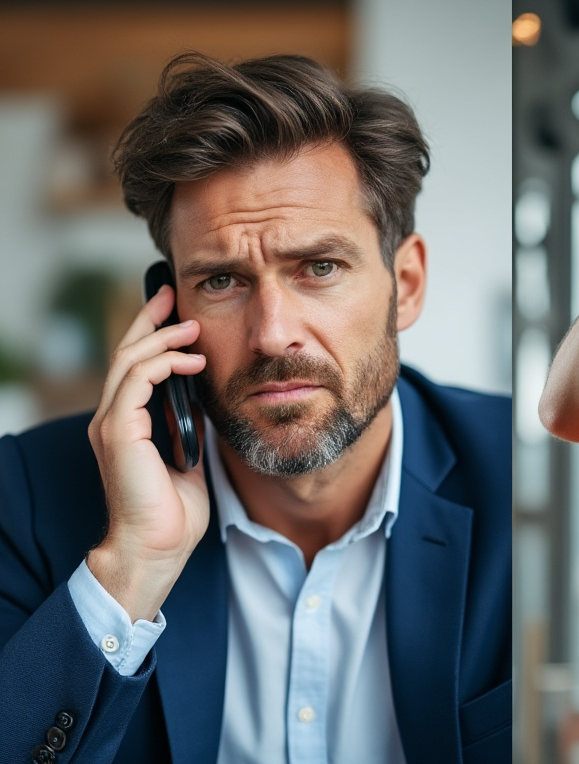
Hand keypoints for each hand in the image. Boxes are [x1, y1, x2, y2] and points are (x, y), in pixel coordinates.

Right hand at [86, 284, 209, 621]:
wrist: (158, 548)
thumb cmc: (175, 512)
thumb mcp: (189, 455)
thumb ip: (187, 426)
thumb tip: (203, 397)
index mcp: (128, 424)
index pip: (135, 367)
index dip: (152, 336)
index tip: (176, 314)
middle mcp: (114, 419)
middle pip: (126, 353)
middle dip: (149, 320)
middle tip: (171, 294)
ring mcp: (113, 424)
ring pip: (129, 361)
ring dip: (161, 337)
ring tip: (191, 325)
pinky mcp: (119, 432)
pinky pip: (137, 381)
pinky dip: (164, 364)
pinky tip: (192, 361)